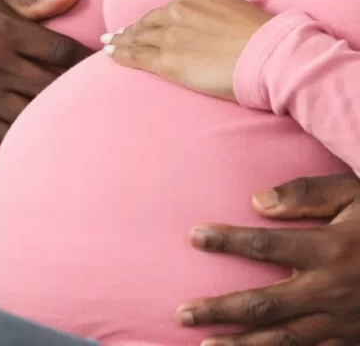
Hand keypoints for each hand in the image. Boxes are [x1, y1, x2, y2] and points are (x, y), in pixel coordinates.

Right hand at [0, 0, 88, 142]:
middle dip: (75, 88)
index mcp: (4, 31)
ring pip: (34, 112)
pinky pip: (8, 134)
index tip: (97, 63)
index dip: (84, 59)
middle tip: (95, 91)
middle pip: (52, 85)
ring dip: (55, 113)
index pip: (61, 51)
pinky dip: (29, 135)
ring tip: (74, 113)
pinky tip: (45, 132)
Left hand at [103, 0, 270, 100]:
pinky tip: (111, 54)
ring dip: (122, 40)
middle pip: (149, 21)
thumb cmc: (265, 37)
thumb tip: (212, 25)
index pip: (169, 8)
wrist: (270, 56)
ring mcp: (170, 35)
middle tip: (117, 34)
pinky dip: (120, 54)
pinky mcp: (167, 60)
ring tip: (110, 44)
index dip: (154, 18)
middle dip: (132, 28)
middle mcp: (178, 10)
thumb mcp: (236, 10)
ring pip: (138, 37)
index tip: (144, 23)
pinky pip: (136, 55)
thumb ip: (215, 13)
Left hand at [176, 172, 359, 344]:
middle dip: (221, 310)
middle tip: (183, 312)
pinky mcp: (353, 340)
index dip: (227, 241)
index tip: (193, 236)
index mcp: (330, 250)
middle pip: (265, 304)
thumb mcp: (354, 194)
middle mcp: (332, 291)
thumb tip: (257, 201)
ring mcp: (344, 322)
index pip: (266, 245)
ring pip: (285, 340)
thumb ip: (307, 194)